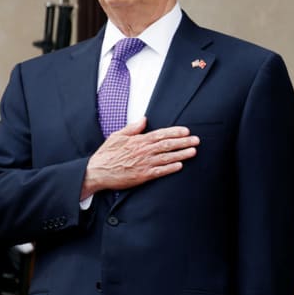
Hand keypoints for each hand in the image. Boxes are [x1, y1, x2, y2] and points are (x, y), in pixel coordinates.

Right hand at [80, 117, 198, 198]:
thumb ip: (133, 128)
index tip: (187, 131)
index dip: (175, 132)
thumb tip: (144, 119)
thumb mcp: (117, 136)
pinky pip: (160, 171)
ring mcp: (144, 163)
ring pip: (167, 157)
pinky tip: (180, 165)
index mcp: (138, 140)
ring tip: (193, 151)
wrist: (96, 172)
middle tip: (197, 140)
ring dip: (181, 154)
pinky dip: (170, 168)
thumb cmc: (107, 154)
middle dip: (184, 142)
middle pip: (167, 145)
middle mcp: (143, 151)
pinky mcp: (143, 176)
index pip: (161, 134)